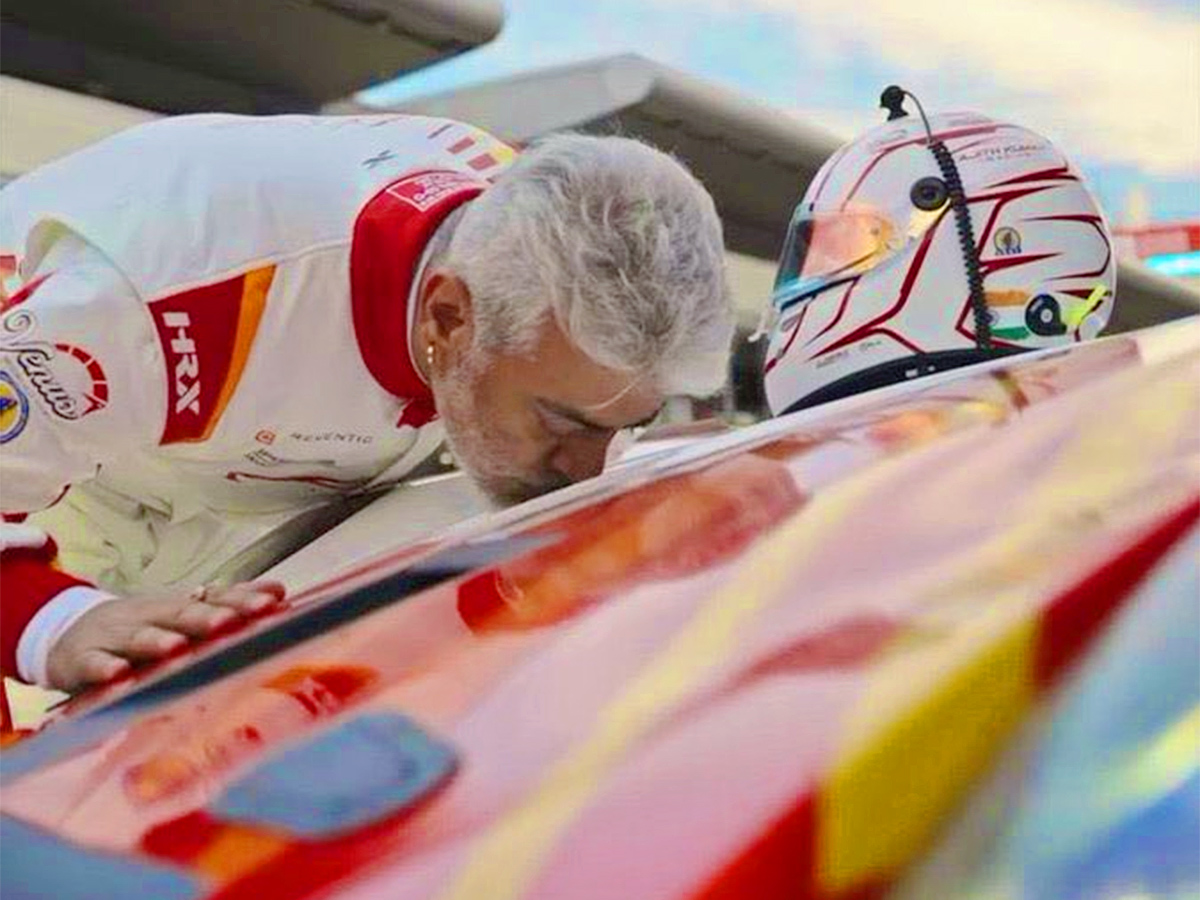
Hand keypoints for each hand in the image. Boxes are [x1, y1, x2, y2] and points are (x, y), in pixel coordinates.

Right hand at [45, 581, 285, 691]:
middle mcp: (148, 616)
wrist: (68, 635)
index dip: (241, 600)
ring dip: (156, 640)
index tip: (272, 603)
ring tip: (176, 647)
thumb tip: (279, 591)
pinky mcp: (82, 659)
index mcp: (176, 607)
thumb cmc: (140, 629)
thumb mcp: (181, 616)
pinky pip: (93, 663)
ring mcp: (113, 636)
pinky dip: (104, 668)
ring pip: (136, 636)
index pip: (213, 599)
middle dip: (205, 617)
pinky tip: (119, 673)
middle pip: (178, 613)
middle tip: (229, 621)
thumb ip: (229, 605)